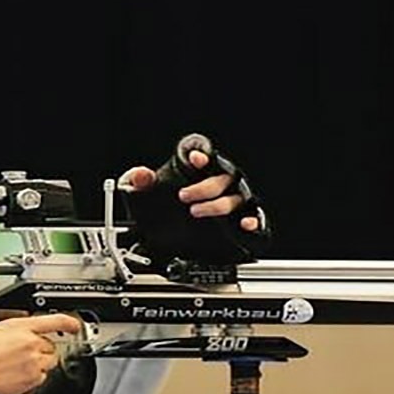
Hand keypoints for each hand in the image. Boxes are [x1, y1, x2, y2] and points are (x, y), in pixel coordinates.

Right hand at [0, 312, 80, 393]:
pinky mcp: (31, 383)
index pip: (54, 320)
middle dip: (39, 350)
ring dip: (37, 365)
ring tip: (17, 368)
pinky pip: (40, 380)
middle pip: (49, 346)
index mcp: (18, 326)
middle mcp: (30, 344)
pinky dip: (32, 380)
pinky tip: (15, 380)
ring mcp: (33, 364)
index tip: (74, 325)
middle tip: (20, 355)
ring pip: (48, 364)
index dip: (68, 322)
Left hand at [119, 151, 259, 231]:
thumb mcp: (143, 193)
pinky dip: (253, 220)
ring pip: (235, 198)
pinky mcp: (239, 221)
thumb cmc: (160, 205)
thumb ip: (139, 181)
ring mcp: (232, 202)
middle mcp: (220, 184)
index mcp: (200, 172)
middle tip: (184, 196)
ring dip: (218, 204)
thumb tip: (141, 174)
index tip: (194, 160)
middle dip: (204, 187)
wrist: (165, 235)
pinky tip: (245, 224)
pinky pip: (255, 218)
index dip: (203, 158)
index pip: (207, 159)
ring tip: (196, 211)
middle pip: (222, 179)